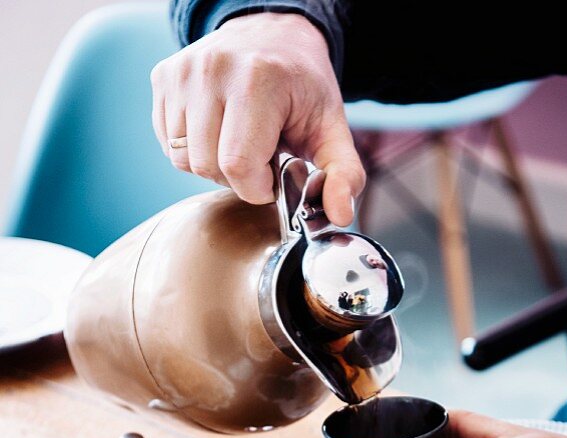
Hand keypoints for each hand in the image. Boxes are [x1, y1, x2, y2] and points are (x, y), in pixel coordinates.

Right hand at [151, 13, 364, 225]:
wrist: (273, 35)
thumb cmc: (302, 88)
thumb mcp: (332, 130)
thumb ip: (344, 175)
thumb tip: (339, 214)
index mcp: (258, 79)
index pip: (237, 166)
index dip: (257, 187)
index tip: (274, 175)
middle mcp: (214, 69)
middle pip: (207, 165)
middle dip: (236, 178)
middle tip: (259, 157)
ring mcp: (183, 71)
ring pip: (183, 158)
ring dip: (212, 165)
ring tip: (238, 142)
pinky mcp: (164, 76)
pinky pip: (169, 142)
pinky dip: (193, 149)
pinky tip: (218, 131)